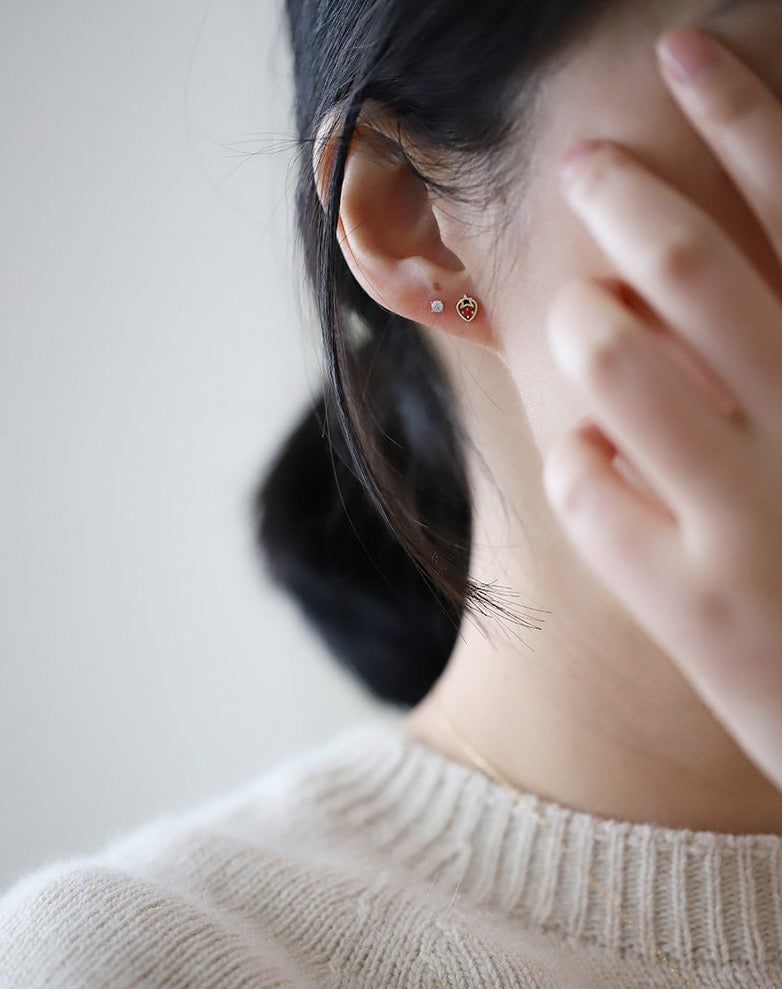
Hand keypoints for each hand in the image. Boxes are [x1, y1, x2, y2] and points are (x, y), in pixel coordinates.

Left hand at [543, 26, 781, 790]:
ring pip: (610, 355)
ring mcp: (748, 516)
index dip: (743, 112)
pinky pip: (580, 478)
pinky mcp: (686, 599)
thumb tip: (706, 264)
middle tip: (586, 165)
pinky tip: (596, 462)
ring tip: (584, 317)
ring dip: (582, 320)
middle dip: (623, 192)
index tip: (681, 50)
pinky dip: (576, 455)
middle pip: (689, 260)